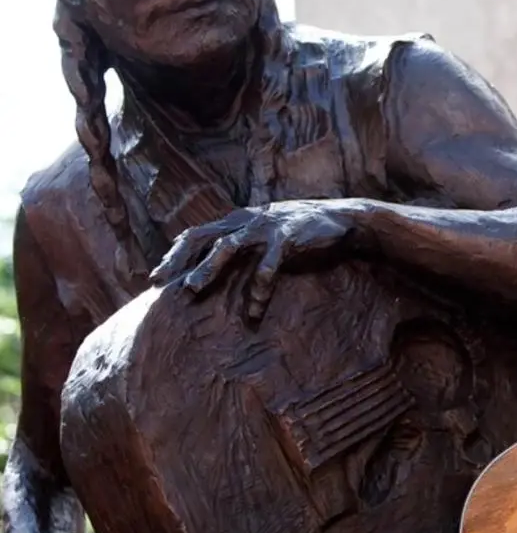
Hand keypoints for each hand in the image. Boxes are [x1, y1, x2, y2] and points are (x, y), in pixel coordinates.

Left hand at [148, 200, 355, 320]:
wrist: (345, 220)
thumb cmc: (303, 232)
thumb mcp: (268, 233)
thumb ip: (246, 244)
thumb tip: (220, 266)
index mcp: (240, 220)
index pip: (198, 233)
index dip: (175, 254)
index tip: (155, 277)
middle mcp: (248, 220)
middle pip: (203, 236)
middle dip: (180, 259)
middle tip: (160, 283)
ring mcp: (268, 227)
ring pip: (229, 246)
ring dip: (208, 268)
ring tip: (192, 289)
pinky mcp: (288, 238)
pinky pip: (268, 266)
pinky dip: (259, 289)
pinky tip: (255, 312)